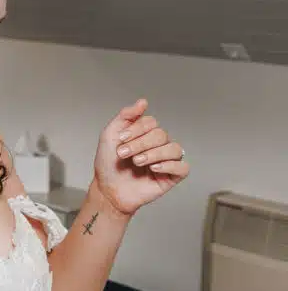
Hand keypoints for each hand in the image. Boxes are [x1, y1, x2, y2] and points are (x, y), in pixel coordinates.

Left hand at [93, 98, 188, 215]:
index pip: (151, 122)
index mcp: (145, 134)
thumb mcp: (110, 135)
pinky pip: (183, 167)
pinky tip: (153, 169)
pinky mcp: (172, 176)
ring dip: (153, 154)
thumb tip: (143, 101)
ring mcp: (167, 160)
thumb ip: (126, 116)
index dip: (137, 129)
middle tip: (124, 154)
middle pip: (161, 135)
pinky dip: (169, 166)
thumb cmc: (108, 163)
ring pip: (175, 149)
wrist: (107, 189)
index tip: (121, 139)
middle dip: (140, 144)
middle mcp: (158, 145)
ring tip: (137, 162)